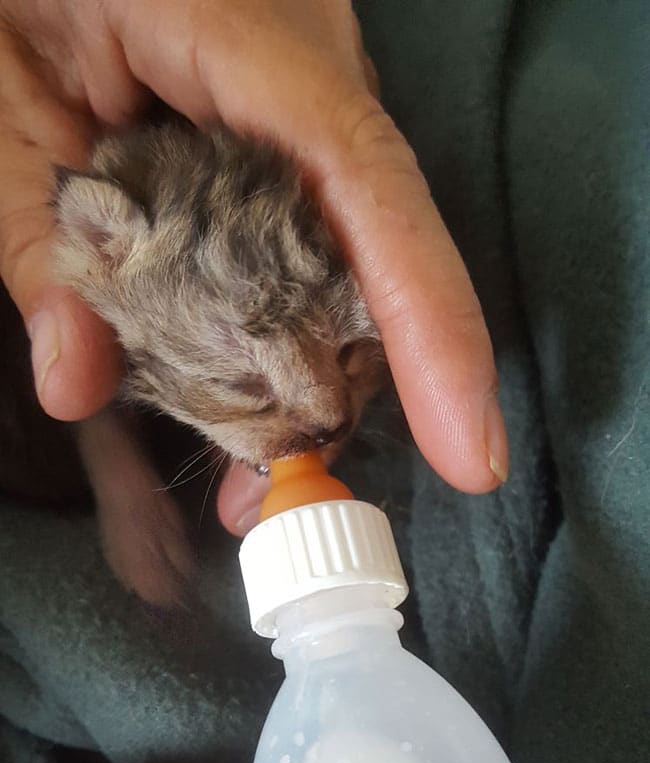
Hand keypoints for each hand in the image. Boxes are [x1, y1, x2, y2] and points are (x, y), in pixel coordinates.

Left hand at [0, 0, 507, 531]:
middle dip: (336, 380)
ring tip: (247, 453)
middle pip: (367, 253)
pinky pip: (319, 235)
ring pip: (349, 257)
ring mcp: (316, 98)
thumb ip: (37, 234)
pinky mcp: (298, 123)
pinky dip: (286, 315)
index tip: (469, 449)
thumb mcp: (1, 95)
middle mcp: (314, 71)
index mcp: (245, 33)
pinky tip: (243, 372)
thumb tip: (75, 381)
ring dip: (305, 358)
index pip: (366, 184)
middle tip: (267, 485)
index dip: (430, 322)